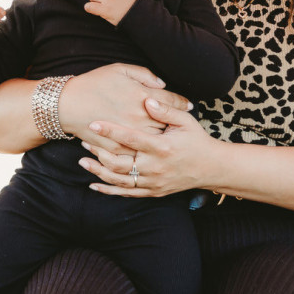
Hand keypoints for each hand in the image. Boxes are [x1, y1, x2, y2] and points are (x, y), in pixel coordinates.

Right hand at [54, 62, 189, 139]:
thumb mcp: (119, 69)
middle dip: (176, 123)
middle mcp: (139, 117)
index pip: (171, 100)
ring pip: (154, 141)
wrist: (68, 104)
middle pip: (167, 124)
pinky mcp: (118, 148)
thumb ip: (144, 75)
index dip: (182, 102)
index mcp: (141, 96)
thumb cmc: (94, 83)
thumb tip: (162, 85)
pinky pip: (136, 154)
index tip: (189, 105)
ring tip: (171, 139)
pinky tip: (150, 150)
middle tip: (184, 125)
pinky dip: (145, 152)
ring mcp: (129, 135)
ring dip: (164, 140)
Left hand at [79, 98, 215, 197]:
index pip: (130, 138)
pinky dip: (109, 190)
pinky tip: (94, 185)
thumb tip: (147, 100)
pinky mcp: (153, 192)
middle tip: (83, 142)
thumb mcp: (186, 121)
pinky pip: (127, 193)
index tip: (93, 123)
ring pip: (119, 180)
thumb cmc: (197, 140)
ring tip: (82, 162)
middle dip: (98, 152)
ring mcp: (153, 182)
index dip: (110, 130)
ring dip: (98, 171)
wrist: (211, 168)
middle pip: (119, 162)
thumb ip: (166, 110)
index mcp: (162, 147)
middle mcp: (155, 167)